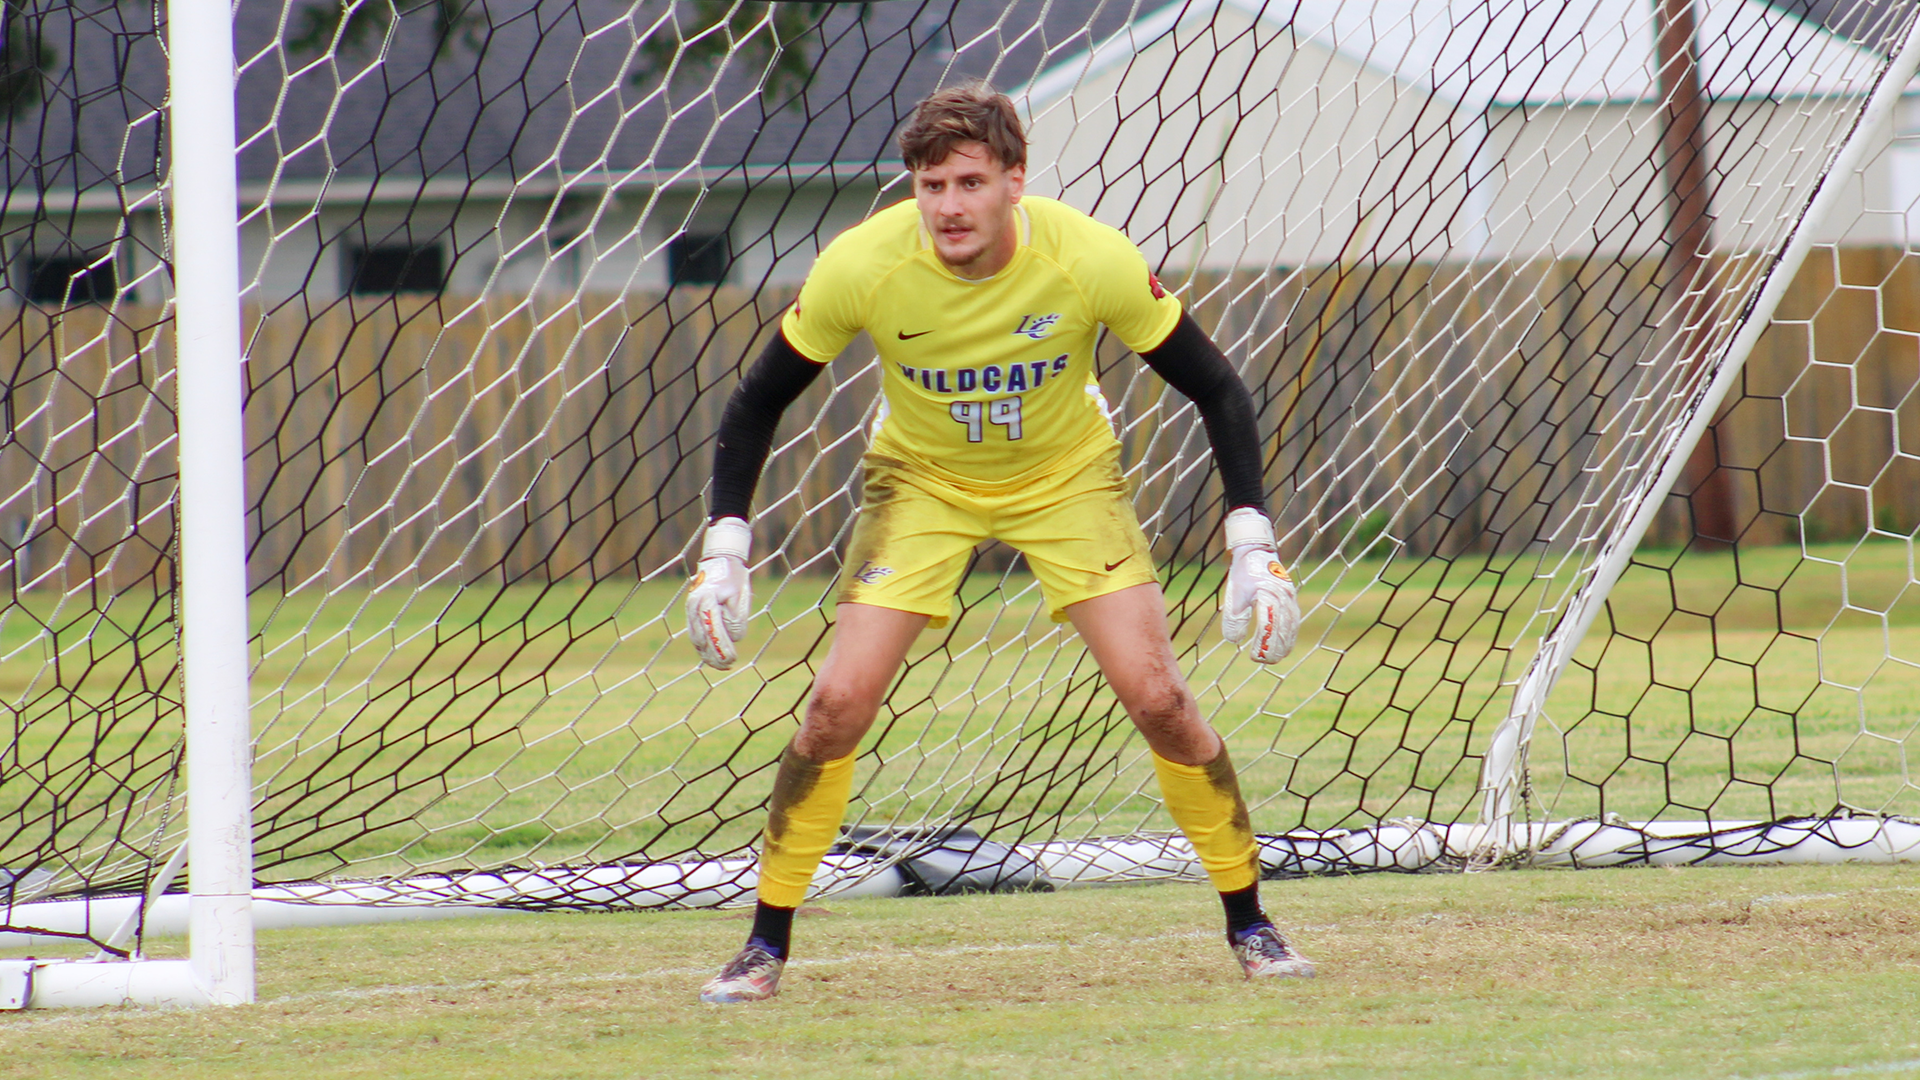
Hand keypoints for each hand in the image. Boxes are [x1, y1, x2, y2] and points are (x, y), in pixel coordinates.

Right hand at [687, 517, 751, 668]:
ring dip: (708, 654)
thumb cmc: (733, 576)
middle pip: (702, 640)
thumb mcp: (739, 597)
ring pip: (696, 639)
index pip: (713, 632)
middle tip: (729, 665)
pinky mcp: (691, 612)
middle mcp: (694, 607)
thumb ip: (735, 620)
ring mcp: (690, 610)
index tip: (732, 659)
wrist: (720, 558)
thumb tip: (731, 639)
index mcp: (706, 602)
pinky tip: (711, 656)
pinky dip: (702, 646)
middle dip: (715, 656)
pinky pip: (695, 633)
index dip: (722, 649)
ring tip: (722, 665)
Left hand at [1220, 508, 1298, 663]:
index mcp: (1269, 596)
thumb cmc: (1244, 572)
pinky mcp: (1291, 597)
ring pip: (1291, 626)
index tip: (1254, 657)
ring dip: (1285, 643)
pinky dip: (1290, 633)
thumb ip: (1235, 617)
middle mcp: (1284, 598)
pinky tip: (1285, 643)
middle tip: (1265, 662)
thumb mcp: (1235, 594)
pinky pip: (1294, 619)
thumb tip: (1234, 641)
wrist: (1256, 550)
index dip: (1263, 644)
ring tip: (1276, 657)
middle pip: (1283, 629)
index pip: (1268, 627)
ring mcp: (1290, 597)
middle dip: (1275, 648)